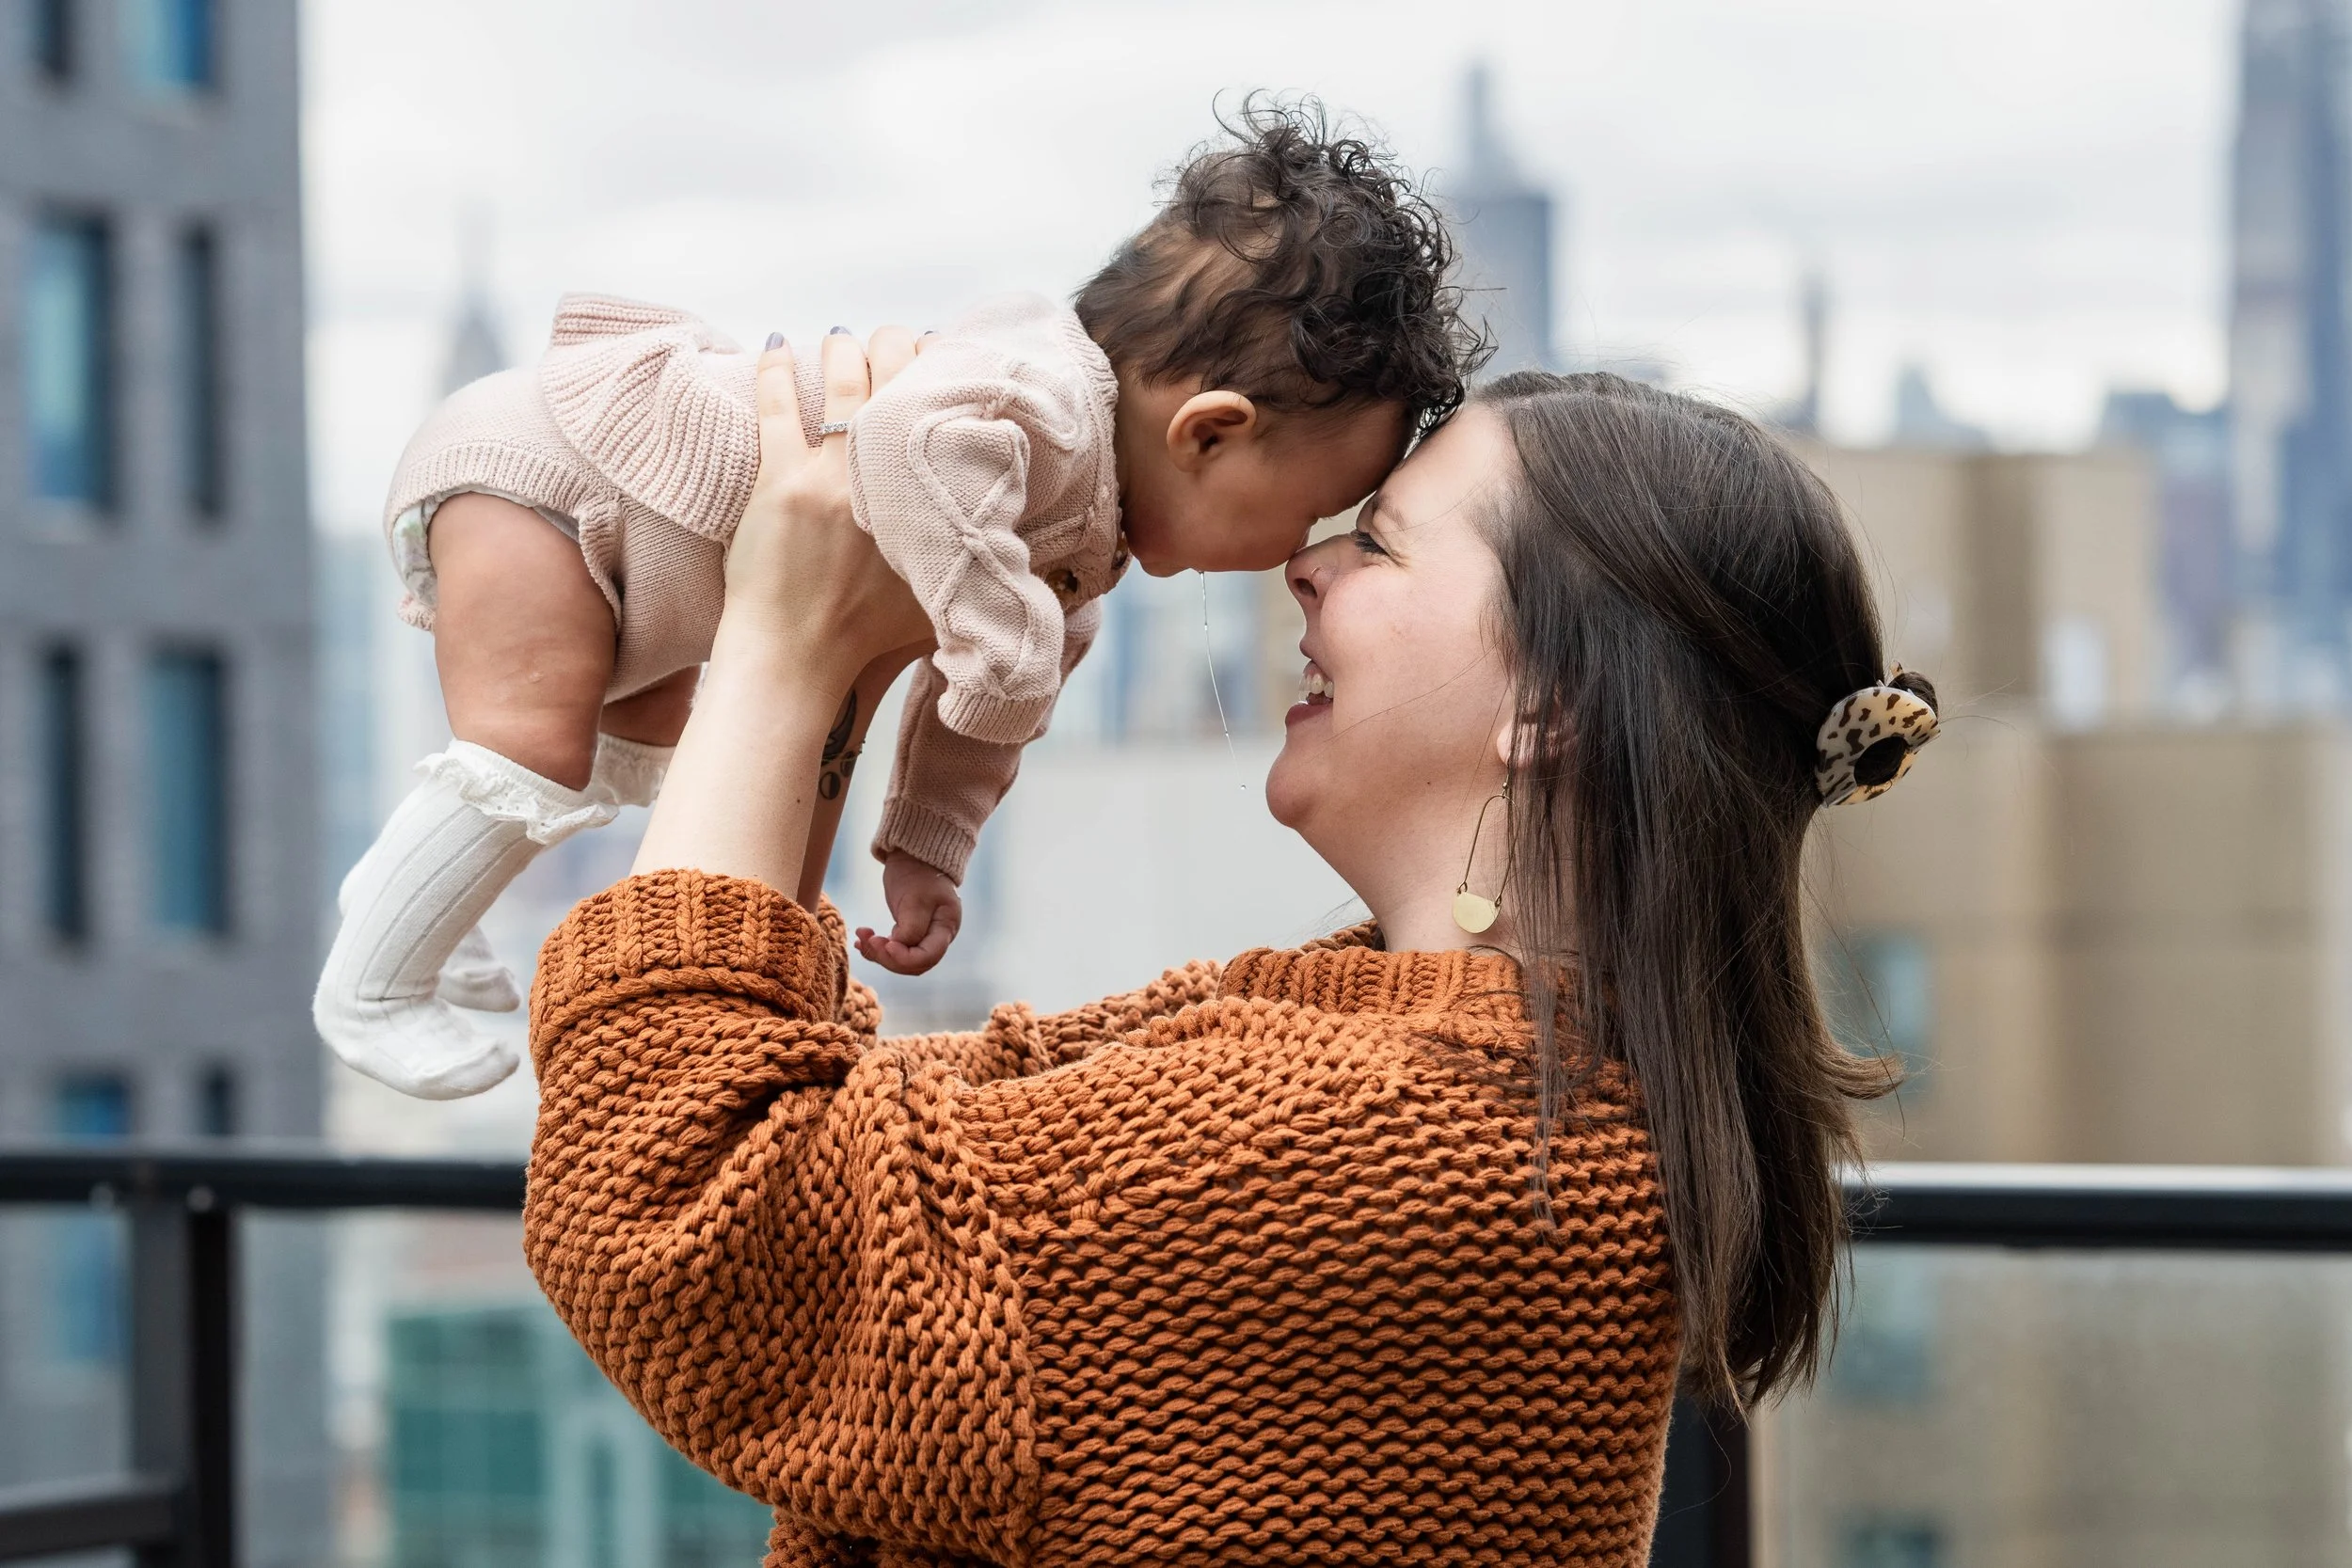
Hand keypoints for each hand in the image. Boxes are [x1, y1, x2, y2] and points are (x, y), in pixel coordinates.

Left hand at [720, 328, 934, 685]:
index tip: (938, 354)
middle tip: (891, 337)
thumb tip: (1002, 524)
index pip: (941, 411)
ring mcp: (826, 476)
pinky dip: (778, 368)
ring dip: (842, 348)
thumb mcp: (939, 593)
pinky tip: (779, 346)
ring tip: (841, 338)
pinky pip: (777, 404)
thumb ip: (967, 551)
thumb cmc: (866, 637)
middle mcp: (880, 478)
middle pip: (894, 378)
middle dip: (895, 344)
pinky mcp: (777, 481)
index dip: (940, 370)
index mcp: (924, 501)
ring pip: (839, 380)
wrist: (797, 659)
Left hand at [855, 852, 962, 974]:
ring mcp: (925, 935)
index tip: (885, 944)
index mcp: (946, 926)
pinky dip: (878, 948)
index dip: (904, 958)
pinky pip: (895, 949)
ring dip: (880, 953)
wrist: (914, 856)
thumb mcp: (915, 898)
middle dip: (889, 957)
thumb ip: (910, 928)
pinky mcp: (910, 932)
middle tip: (869, 940)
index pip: (928, 956)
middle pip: (915, 963)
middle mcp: (938, 936)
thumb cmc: (918, 874)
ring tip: (861, 938)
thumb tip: (897, 949)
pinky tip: (862, 941)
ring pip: (903, 960)